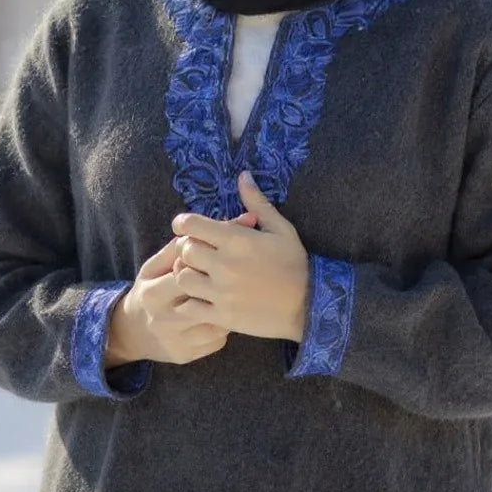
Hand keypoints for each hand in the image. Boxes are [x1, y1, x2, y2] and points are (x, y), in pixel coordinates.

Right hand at [104, 211, 256, 366]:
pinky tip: (223, 316)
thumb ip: (187, 243)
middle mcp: (163, 321)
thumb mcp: (157, 264)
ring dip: (228, 309)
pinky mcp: (186, 356)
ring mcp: (175, 342)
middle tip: (237, 277)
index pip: (190, 274)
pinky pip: (218, 341)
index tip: (224, 258)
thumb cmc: (152, 287)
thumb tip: (236, 221)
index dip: (212, 263)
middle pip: (207, 301)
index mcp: (152, 293)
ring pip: (218, 324)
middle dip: (224, 287)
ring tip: (229, 296)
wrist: (133, 332)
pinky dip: (224, 327)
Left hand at [170, 171, 308, 342]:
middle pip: (183, 250)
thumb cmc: (294, 264)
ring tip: (198, 274)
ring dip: (186, 273)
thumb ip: (257, 202)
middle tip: (197, 250)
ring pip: (182, 277)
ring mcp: (222, 292)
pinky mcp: (222, 315)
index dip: (183, 222)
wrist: (309, 306)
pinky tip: (202, 297)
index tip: (186, 226)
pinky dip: (190, 301)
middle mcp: (225, 265)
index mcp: (237, 240)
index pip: (191, 224)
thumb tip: (243, 175)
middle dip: (187, 247)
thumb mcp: (280, 228)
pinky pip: (189, 306)